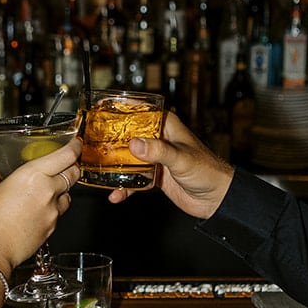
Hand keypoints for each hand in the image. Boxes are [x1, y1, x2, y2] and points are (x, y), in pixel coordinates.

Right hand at [0, 138, 80, 271]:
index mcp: (33, 175)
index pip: (66, 155)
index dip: (74, 147)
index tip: (74, 143)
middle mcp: (48, 191)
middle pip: (73, 173)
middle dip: (71, 166)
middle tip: (63, 164)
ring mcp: (52, 211)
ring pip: (68, 193)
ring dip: (62, 188)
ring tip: (46, 189)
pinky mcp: (52, 227)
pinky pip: (59, 211)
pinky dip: (53, 207)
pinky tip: (37, 209)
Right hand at [107, 111, 234, 218]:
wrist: (217, 198)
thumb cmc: (208, 171)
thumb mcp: (181, 158)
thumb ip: (158, 151)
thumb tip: (134, 145)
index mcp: (166, 125)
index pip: (140, 110)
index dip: (120, 109)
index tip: (100, 109)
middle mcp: (158, 139)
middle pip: (128, 134)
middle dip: (110, 140)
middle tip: (90, 143)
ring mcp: (155, 158)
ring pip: (128, 157)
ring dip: (114, 166)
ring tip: (97, 171)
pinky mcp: (154, 175)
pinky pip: (134, 179)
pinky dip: (124, 187)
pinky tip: (116, 195)